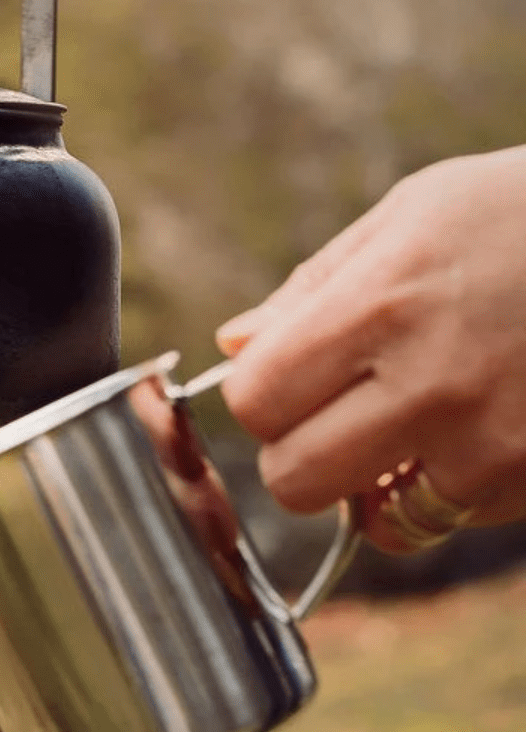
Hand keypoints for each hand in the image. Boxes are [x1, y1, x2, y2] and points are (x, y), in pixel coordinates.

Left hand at [215, 147, 525, 551]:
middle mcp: (432, 387)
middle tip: (334, 413)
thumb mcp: (410, 215)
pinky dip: (445, 485)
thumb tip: (233, 346)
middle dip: (298, 453)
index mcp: (380, 306)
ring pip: (375, 517)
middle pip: (294, 481)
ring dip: (377, 479)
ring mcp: (493, 446)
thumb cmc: (519, 213)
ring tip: (416, 413)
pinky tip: (476, 423)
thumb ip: (311, 290)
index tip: (284, 377)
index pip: (255, 401)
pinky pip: (449, 518)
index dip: (258, 395)